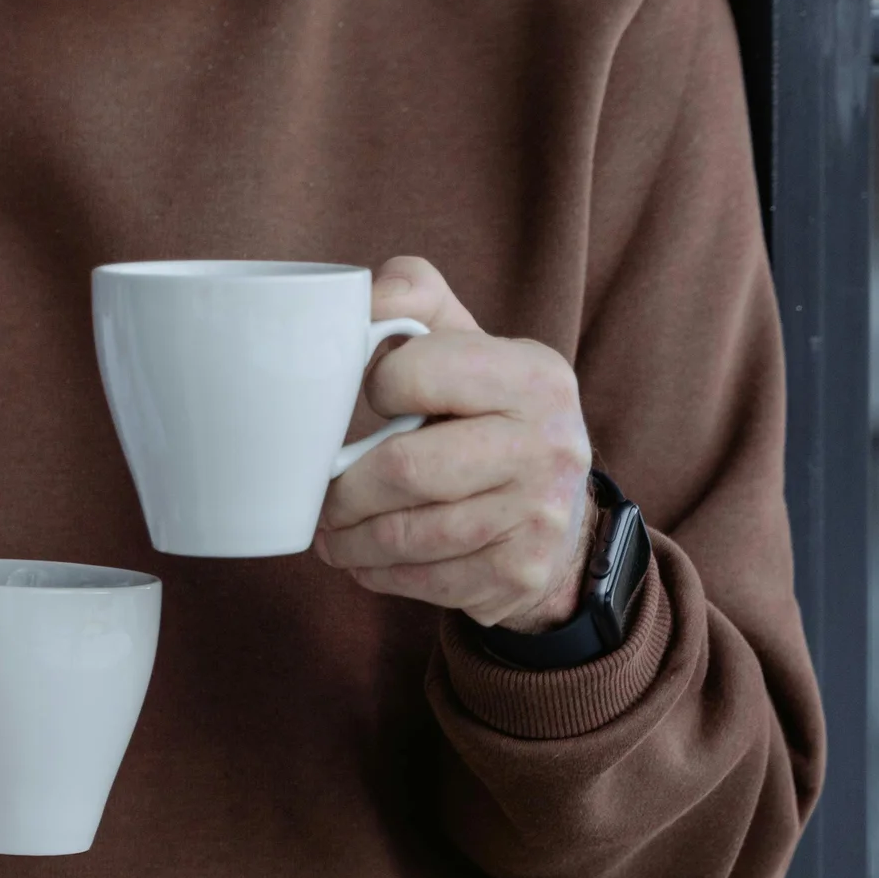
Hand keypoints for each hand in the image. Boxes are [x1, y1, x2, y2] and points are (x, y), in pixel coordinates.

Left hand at [315, 257, 594, 632]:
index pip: (416, 374)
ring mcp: (540, 516)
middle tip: (321, 493)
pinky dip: (381, 574)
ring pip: (410, 535)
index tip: (367, 398)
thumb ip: (411, 296)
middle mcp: (549, 445)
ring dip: (350, 539)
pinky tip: (366, 560)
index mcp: (534, 374)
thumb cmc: (485, 408)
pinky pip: (428, 581)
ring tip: (329, 531)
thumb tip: (353, 299)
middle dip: (344, 488)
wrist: (557, 504)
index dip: (376, 385)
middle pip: (406, 470)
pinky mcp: (521, 574)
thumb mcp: (464, 339)